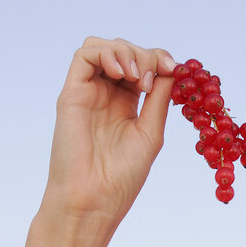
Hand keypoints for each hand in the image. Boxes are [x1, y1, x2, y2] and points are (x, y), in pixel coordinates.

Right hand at [41, 37, 176, 228]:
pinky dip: (106, 53)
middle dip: (145, 56)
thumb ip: (159, 99)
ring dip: (126, 51)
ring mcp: (87, 92)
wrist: (94, 199)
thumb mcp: (150, 132)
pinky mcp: (71, 94)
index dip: (159, 59)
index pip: (142, 65)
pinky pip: (84, 55)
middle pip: (124, 52)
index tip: (174, 69)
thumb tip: (172, 70)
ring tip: (137, 78)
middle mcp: (105, 95)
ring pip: (103, 47)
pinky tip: (122, 74)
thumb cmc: (122, 176)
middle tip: (153, 79)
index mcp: (126, 104)